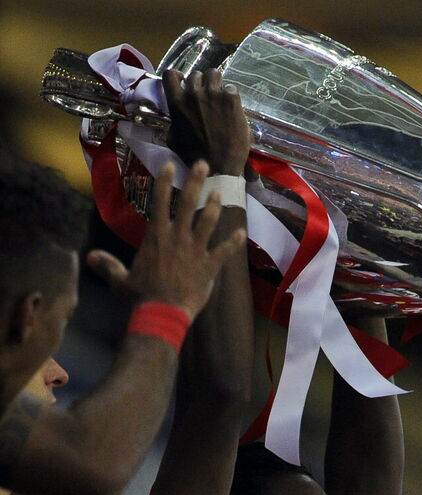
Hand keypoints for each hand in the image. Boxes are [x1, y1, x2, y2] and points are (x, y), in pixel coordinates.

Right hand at [86, 160, 246, 319]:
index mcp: (157, 236)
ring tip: (219, 192)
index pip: (160, 201)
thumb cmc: (141, 297)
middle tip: (203, 164)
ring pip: (208, 221)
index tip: (170, 165)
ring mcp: (195, 251)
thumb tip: (90, 257)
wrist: (163, 313)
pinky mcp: (209, 267)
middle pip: (188, 203)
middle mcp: (178, 238)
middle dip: (196, 181)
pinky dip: (233, 242)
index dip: (165, 181)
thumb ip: (108, 265)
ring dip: (214, 205)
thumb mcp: (120, 280)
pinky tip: (242, 232)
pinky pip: (224, 252)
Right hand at [163, 69, 250, 175]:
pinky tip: (233, 108)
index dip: (178, 76)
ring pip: (214, 74)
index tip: (183, 81)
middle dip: (201, 84)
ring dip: (217, 83)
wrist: (220, 167)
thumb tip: (174, 121)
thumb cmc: (195, 157)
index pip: (170, 75)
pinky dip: (232, 95)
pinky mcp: (231, 99)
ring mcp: (213, 94)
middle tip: (208, 97)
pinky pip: (231, 88)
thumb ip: (173, 125)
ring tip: (221, 97)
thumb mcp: (174, 141)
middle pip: (196, 74)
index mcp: (177, 102)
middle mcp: (193, 93)